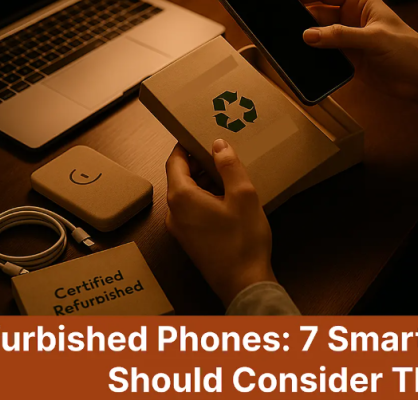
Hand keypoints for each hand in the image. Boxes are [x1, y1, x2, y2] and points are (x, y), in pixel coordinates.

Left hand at [165, 139, 275, 306]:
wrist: (243, 283)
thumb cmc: (243, 240)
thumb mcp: (243, 195)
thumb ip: (229, 166)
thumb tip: (218, 144)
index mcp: (182, 197)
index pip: (174, 160)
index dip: (185, 145)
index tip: (199, 134)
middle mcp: (174, 212)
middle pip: (179, 176)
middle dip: (197, 162)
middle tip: (220, 152)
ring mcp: (180, 228)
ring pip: (186, 193)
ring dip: (203, 180)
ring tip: (228, 174)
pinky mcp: (189, 239)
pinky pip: (191, 209)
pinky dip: (204, 197)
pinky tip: (226, 198)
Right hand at [292, 0, 417, 107]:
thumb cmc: (408, 50)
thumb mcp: (374, 39)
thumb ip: (340, 35)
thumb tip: (308, 35)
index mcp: (359, 1)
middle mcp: (351, 18)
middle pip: (316, 13)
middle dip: (299, 18)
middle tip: (279, 23)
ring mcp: (347, 39)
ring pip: (318, 35)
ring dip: (305, 40)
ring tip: (285, 42)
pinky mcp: (348, 59)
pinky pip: (324, 55)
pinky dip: (313, 57)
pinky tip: (302, 60)